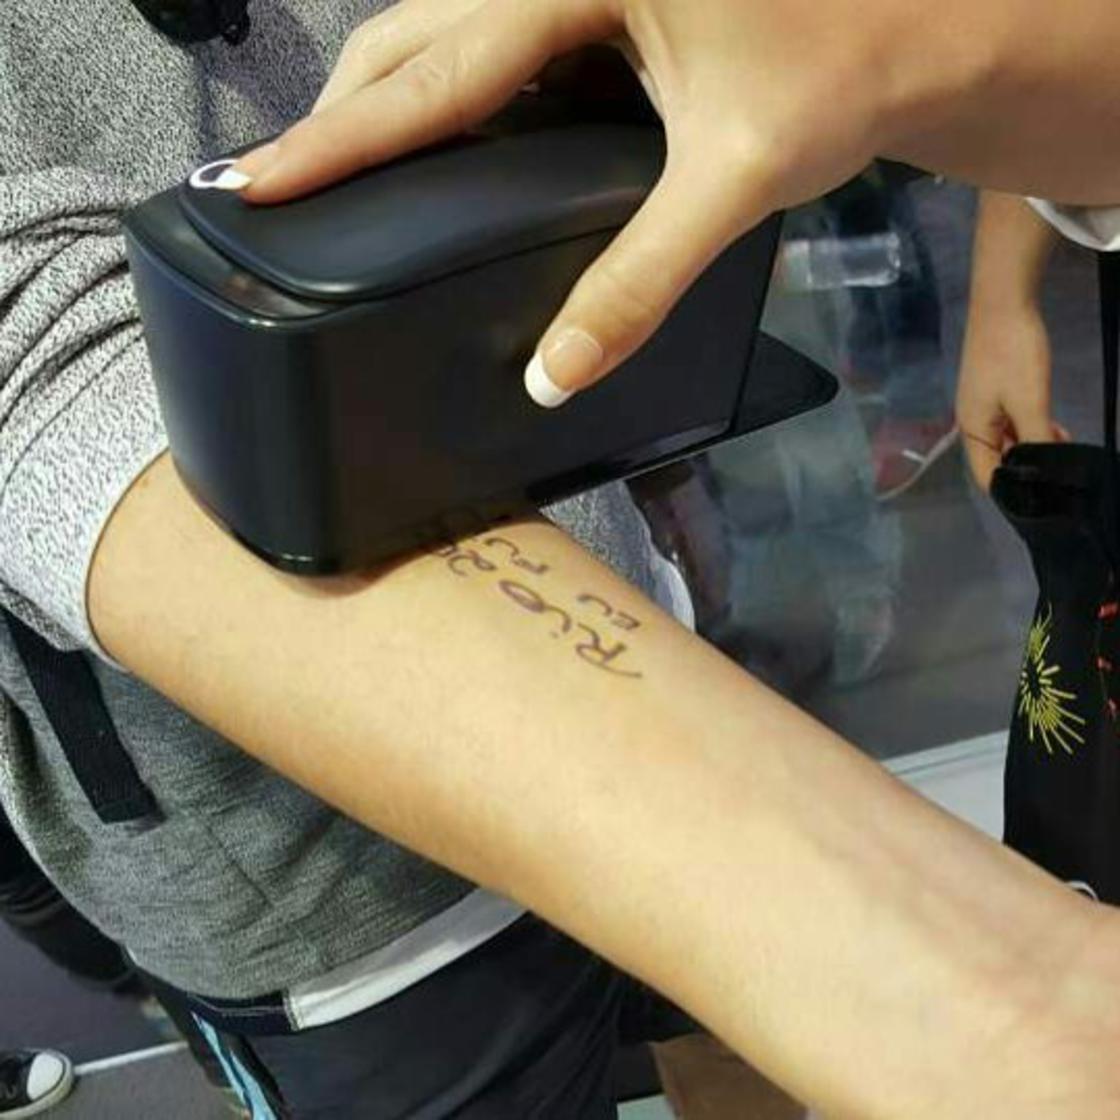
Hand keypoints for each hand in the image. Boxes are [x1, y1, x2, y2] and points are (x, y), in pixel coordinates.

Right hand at [231, 0, 924, 405]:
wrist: (917, 31)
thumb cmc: (843, 78)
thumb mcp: (733, 180)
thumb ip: (639, 279)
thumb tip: (556, 371)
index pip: (435, 73)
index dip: (341, 137)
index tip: (256, 180)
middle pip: (415, 31)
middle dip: (345, 108)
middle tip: (276, 181)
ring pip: (445, 28)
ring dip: (393, 97)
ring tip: (342, 170)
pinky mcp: (598, 1)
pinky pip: (495, 43)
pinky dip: (454, 96)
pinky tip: (441, 147)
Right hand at [956, 296, 1065, 490]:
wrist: (1002, 303)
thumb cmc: (1012, 355)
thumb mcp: (1030, 402)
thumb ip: (1036, 439)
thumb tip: (1044, 472)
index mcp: (972, 430)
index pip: (987, 476)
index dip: (1011, 491)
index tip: (1042, 499)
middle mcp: (972, 422)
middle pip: (995, 459)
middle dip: (1025, 470)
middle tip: (1060, 476)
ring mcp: (982, 405)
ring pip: (1006, 440)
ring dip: (1031, 448)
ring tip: (1062, 453)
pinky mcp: (994, 390)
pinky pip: (1010, 422)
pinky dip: (1030, 430)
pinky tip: (1053, 428)